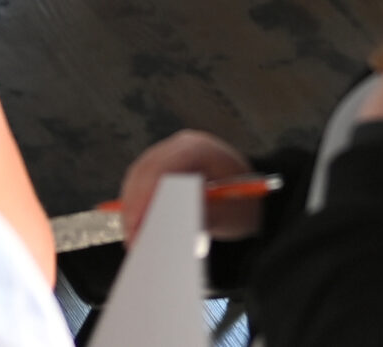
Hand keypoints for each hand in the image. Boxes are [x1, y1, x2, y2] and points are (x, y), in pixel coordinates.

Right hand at [116, 129, 261, 243]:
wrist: (250, 197)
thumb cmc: (243, 202)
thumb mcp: (231, 213)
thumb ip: (204, 216)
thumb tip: (171, 227)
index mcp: (200, 148)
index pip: (164, 165)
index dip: (146, 194)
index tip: (138, 222)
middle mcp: (179, 146)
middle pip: (146, 170)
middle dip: (135, 204)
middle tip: (132, 236)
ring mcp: (168, 154)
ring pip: (139, 176)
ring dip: (132, 206)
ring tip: (133, 236)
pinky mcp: (162, 167)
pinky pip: (141, 182)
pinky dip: (137, 204)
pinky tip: (136, 226)